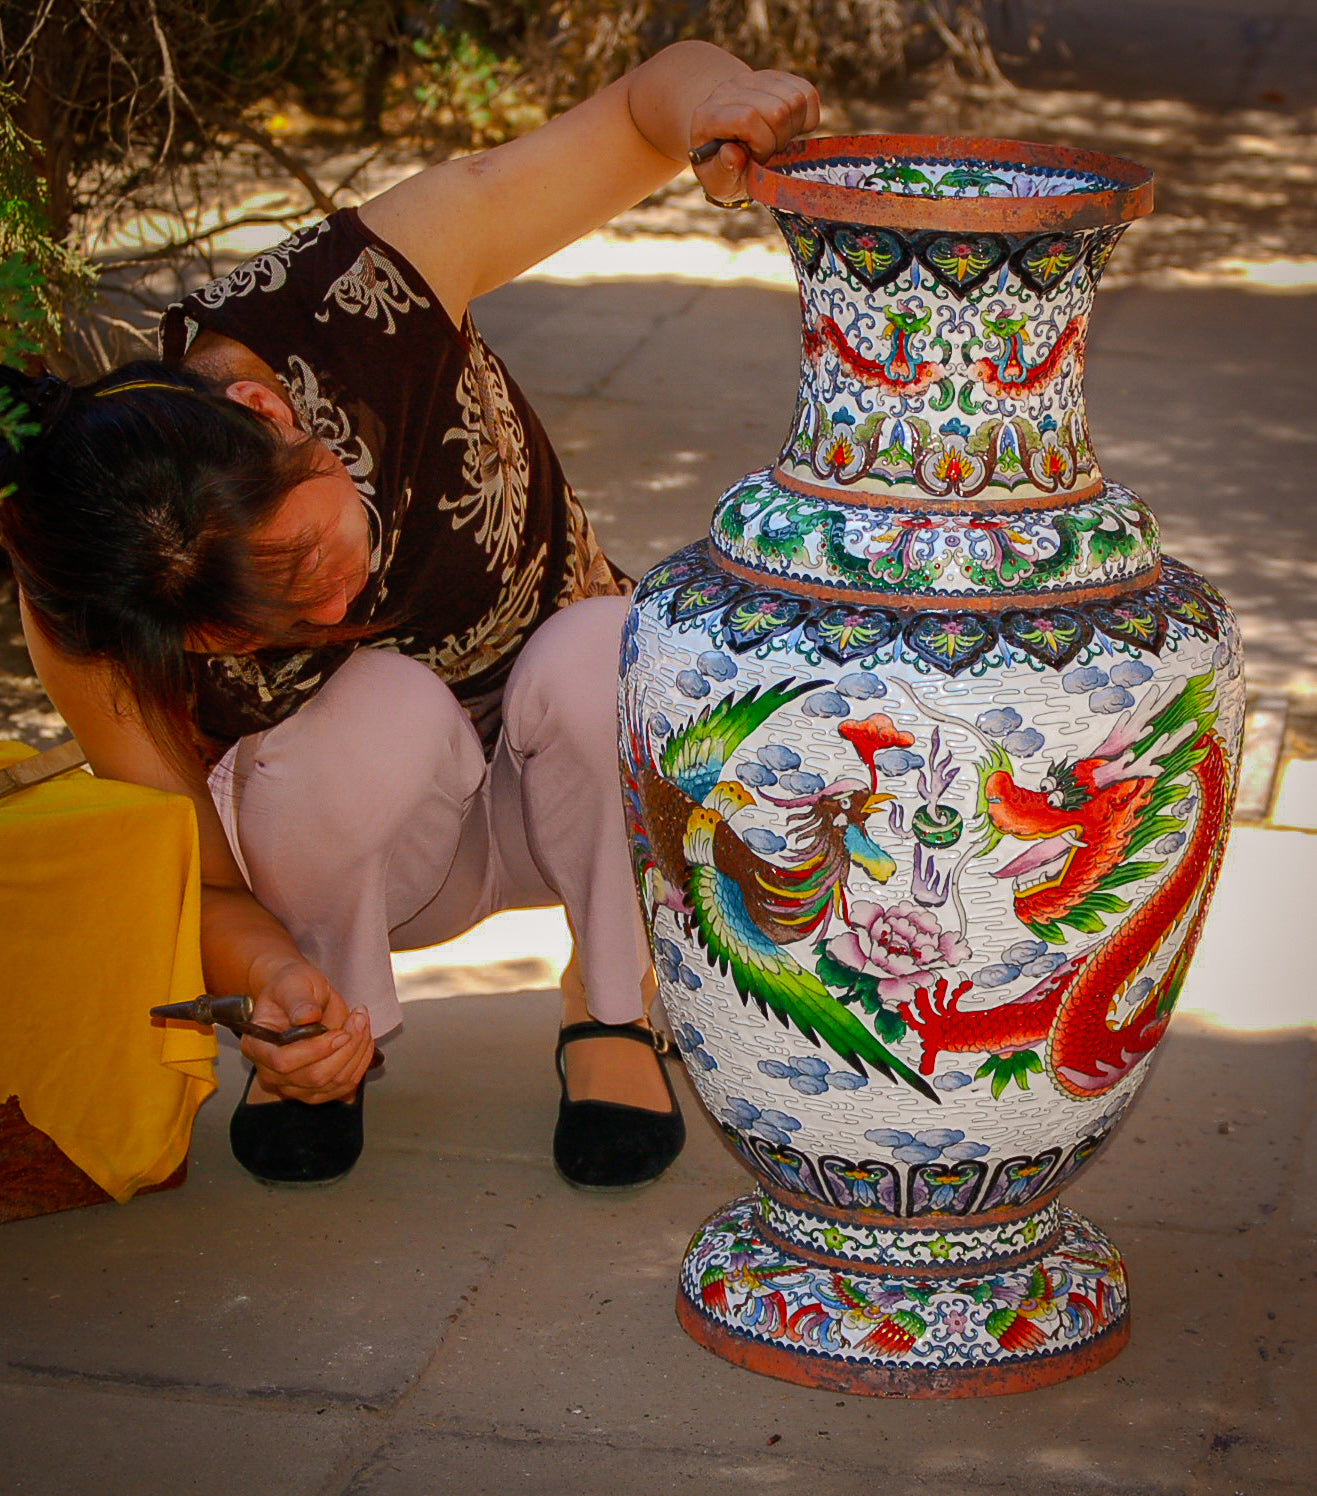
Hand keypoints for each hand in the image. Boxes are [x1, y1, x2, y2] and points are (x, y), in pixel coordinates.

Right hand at [240, 957, 373, 1101]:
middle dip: (346, 1048)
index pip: (284, 1061)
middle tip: (359, 1018)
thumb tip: (307, 1017)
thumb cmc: (292, 988)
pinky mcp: (316, 1090)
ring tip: (361, 1022)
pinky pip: (345, 1085)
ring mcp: (293, 1086)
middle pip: (314, 1077)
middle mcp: (271, 1072)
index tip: (341, 1032)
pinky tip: (362, 1038)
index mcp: (256, 1045)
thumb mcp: (292, 983)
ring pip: (334, 1083)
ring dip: (357, 1052)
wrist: (301, 997)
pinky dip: (361, 1062)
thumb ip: (298, 1000)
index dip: (316, 1049)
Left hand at [688, 70, 820, 203]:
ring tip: (777, 140)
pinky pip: (807, 93)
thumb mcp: (717, 182)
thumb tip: (732, 154)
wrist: (726, 139)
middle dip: (780, 139)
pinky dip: (807, 117)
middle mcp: (728, 90)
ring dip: (794, 128)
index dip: (763, 144)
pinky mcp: (775, 77)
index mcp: (708, 117)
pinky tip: (790, 128)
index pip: (748, 118)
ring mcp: (753, 79)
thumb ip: (721, 173)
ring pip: (796, 99)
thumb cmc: (723, 167)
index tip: (758, 158)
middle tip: (769, 152)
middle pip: (778, 110)